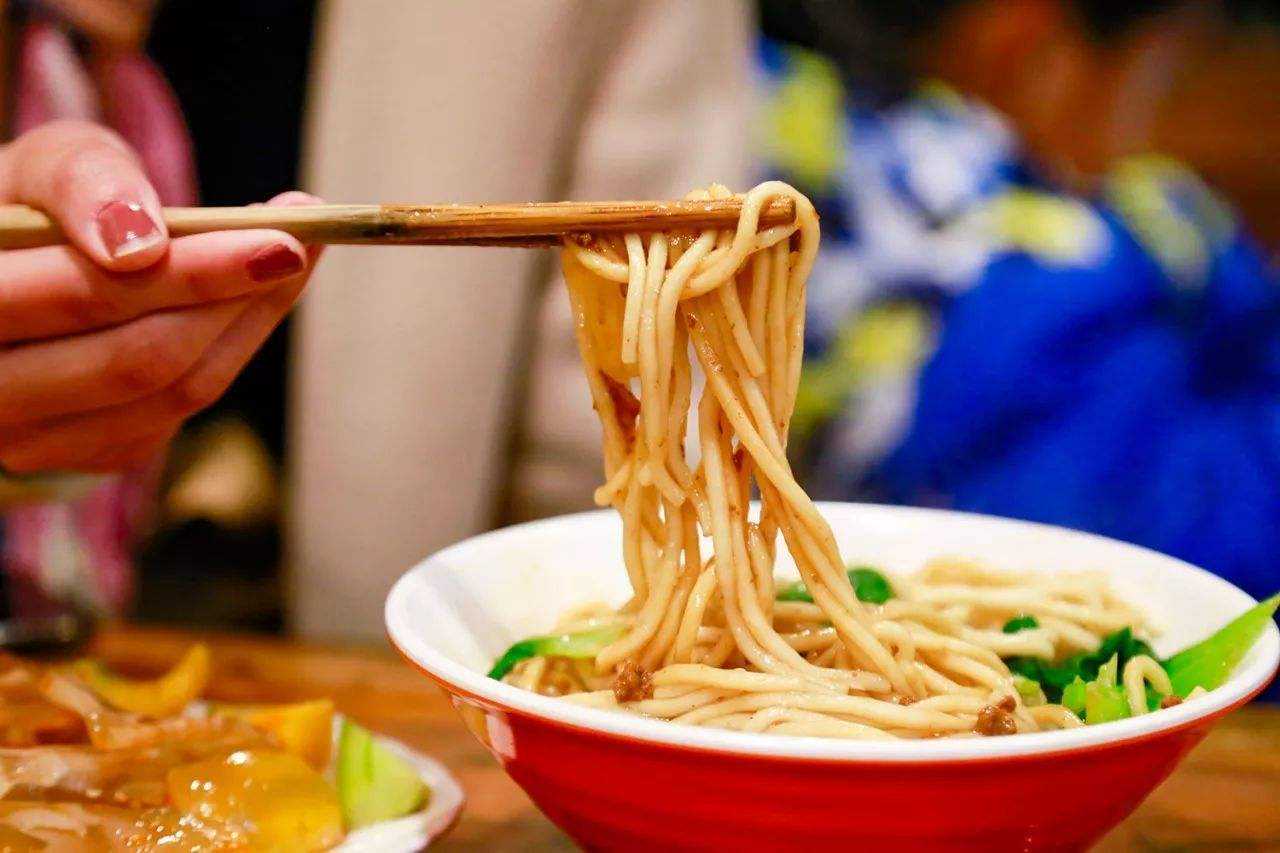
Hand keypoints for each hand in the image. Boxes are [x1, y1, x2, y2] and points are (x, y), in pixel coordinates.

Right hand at [0, 120, 320, 473]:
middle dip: (229, 298)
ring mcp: (32, 439)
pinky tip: (253, 298)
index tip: (278, 237)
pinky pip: (179, 411)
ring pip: (171, 393)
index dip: (187, 272)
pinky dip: (231, 348)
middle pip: (136, 359)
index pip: (81, 296)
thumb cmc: (36, 209)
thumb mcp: (46, 167)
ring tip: (288, 258)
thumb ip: (83, 182)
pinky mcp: (87, 455)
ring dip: (245, 323)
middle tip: (297, 245)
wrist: (13, 272)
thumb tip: (140, 242)